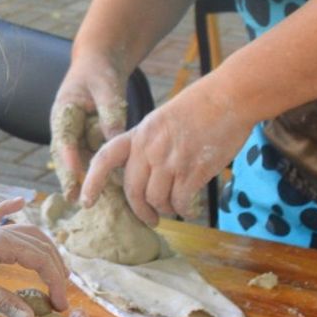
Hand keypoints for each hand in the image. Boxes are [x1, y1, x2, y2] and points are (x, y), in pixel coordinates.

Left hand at [0, 199, 67, 316]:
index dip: (56, 282)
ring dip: (44, 248)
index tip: (60, 305)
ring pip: (27, 232)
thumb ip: (4, 303)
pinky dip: (11, 208)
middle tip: (61, 294)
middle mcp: (0, 231)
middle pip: (40, 245)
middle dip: (55, 268)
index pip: (41, 260)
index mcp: (3, 243)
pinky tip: (22, 200)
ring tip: (56, 267)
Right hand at [49, 55, 129, 201]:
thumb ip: (110, 111)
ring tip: (87, 202)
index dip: (69, 156)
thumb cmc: (100, 73)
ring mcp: (74, 136)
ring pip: (76, 162)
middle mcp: (64, 127)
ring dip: (81, 181)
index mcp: (64, 110)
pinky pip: (89, 160)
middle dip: (69, 178)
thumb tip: (116, 139)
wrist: (96, 67)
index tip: (76, 173)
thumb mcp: (106, 87)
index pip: (64, 136)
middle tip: (74, 198)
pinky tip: (105, 192)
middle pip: (65, 156)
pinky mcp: (85, 142)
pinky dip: (95, 174)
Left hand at [81, 75, 252, 224]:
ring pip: (157, 199)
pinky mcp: (193, 170)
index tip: (86, 201)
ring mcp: (171, 159)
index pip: (106, 158)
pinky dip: (186, 210)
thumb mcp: (163, 118)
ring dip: (166, 209)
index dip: (92, 181)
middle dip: (141, 210)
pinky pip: (181, 201)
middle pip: (133, 190)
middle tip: (150, 219)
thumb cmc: (201, 105)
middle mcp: (150, 147)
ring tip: (175, 208)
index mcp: (140, 133)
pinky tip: (192, 209)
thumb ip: (150, 142)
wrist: (230, 97)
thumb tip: (145, 170)